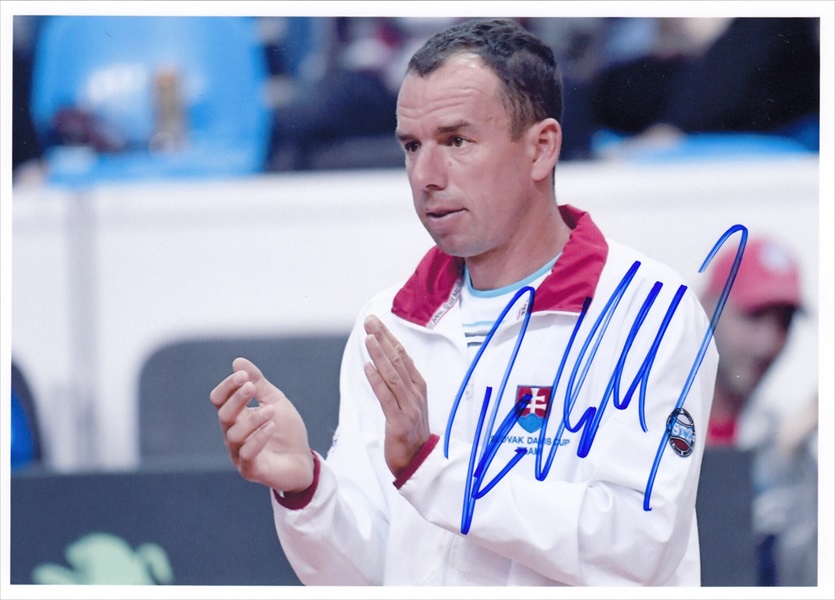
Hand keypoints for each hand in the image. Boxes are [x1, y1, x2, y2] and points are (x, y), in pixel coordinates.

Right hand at [210, 357, 313, 492]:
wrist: (303, 460)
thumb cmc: (286, 430)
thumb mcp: (275, 401)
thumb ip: (258, 383)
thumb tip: (237, 361)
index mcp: (236, 417)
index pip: (219, 399)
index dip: (228, 386)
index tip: (243, 375)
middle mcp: (232, 435)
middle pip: (223, 414)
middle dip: (236, 399)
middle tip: (251, 387)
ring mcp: (239, 454)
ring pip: (234, 434)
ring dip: (253, 419)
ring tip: (271, 410)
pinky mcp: (250, 470)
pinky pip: (247, 454)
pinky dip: (258, 438)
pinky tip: (271, 426)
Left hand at [363, 315, 430, 476]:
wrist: (418, 461)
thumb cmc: (410, 431)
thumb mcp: (408, 403)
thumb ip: (399, 382)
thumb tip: (384, 360)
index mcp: (419, 386)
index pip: (403, 356)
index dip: (389, 337)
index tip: (376, 322)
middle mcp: (416, 394)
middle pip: (398, 360)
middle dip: (383, 339)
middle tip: (370, 322)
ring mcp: (409, 407)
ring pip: (393, 375)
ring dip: (380, 355)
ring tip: (368, 339)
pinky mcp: (400, 422)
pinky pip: (387, 398)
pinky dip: (377, 381)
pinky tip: (368, 368)